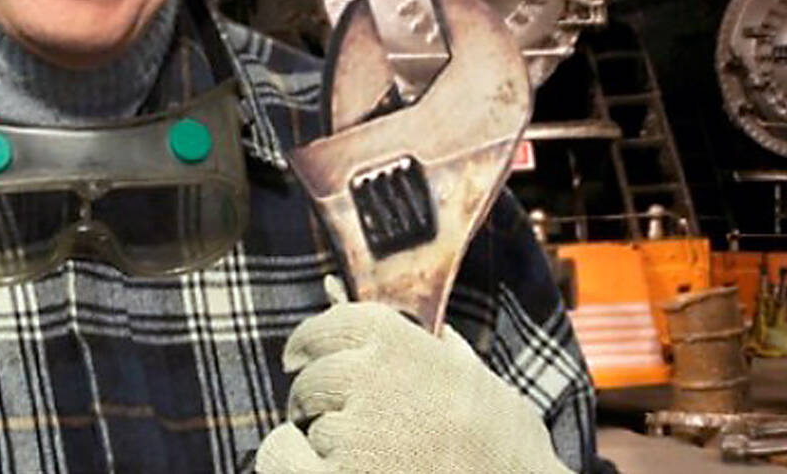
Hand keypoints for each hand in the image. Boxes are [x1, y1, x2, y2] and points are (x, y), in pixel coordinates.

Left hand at [256, 284, 572, 473]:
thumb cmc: (505, 446)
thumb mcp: (475, 377)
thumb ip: (438, 349)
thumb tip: (428, 331)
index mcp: (397, 340)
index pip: (325, 327)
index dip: (309, 343)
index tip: (299, 357)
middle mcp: (367, 374)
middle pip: (310, 378)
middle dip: (315, 398)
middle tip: (334, 419)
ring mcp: (350, 430)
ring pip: (301, 424)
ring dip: (318, 440)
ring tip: (359, 456)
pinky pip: (281, 457)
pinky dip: (288, 461)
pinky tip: (321, 469)